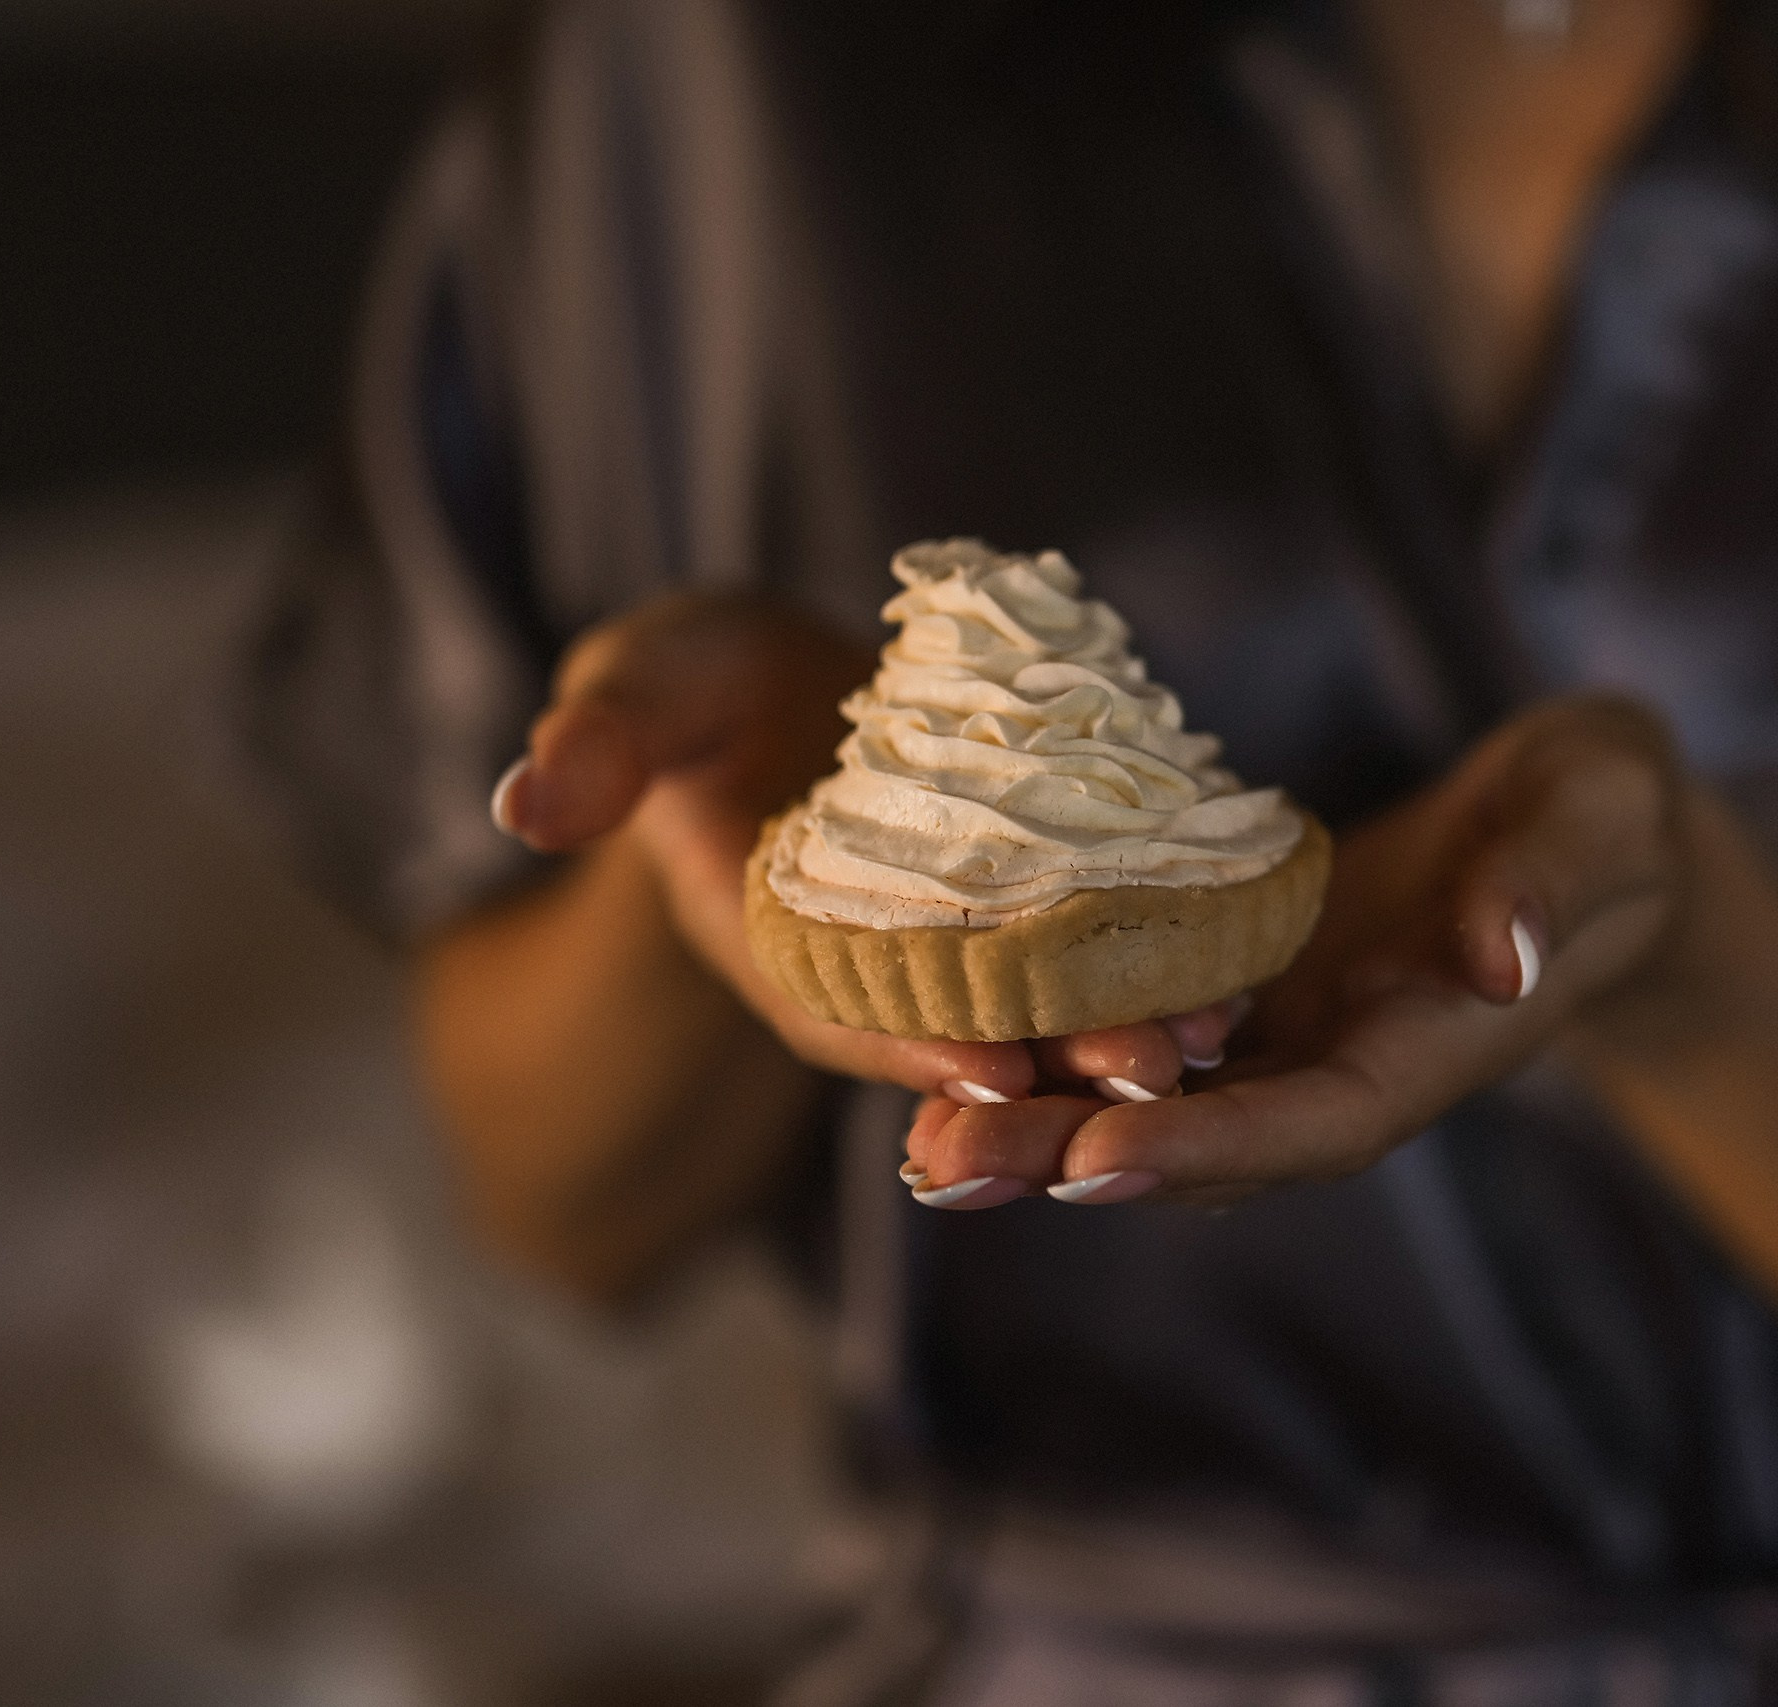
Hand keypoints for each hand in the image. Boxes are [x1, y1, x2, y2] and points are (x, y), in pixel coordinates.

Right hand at [489, 591, 1226, 1121]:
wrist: (788, 677)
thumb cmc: (699, 687)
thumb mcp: (643, 689)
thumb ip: (600, 743)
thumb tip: (526, 796)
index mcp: (781, 942)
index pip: (846, 1013)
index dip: (911, 1040)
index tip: (992, 1063)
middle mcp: (884, 963)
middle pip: (974, 1024)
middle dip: (1062, 1055)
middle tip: (1158, 1065)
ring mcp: (967, 936)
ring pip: (1055, 994)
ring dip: (1135, 1014)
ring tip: (1227, 1015)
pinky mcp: (1041, 888)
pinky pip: (1108, 926)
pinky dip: (1169, 939)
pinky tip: (1250, 934)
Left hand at [904, 698, 1684, 1205]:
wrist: (1585, 831)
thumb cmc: (1609, 816)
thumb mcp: (1605, 820)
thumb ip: (1555, 883)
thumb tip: (1503, 955)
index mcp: (1433, 1045)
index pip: (1316, 1120)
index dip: (1210, 1148)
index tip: (1095, 1164)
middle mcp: (1347, 1064)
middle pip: (1206, 1141)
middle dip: (1076, 1162)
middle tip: (943, 1174)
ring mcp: (1292, 1035)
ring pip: (1156, 1102)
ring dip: (1042, 1130)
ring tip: (921, 1148)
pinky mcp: (1252, 988)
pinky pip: (1145, 1036)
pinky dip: (1059, 1053)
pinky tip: (958, 1052)